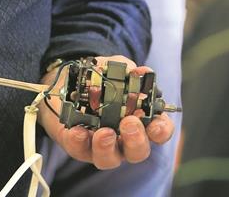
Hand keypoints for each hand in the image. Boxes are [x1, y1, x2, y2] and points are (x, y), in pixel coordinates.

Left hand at [38, 56, 174, 169]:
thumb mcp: (112, 69)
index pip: (159, 131)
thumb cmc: (97, 81)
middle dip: (136, 140)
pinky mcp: (78, 146)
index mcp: (140, 120)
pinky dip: (79, 142)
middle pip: (137, 151)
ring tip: (104, 132)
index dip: (161, 131)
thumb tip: (141, 71)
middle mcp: (123, 138)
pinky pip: (80, 150)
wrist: (66, 84)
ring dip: (108, 146)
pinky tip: (77, 131)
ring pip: (109, 158)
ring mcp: (102, 145)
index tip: (156, 124)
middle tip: (129, 124)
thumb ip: (126, 70)